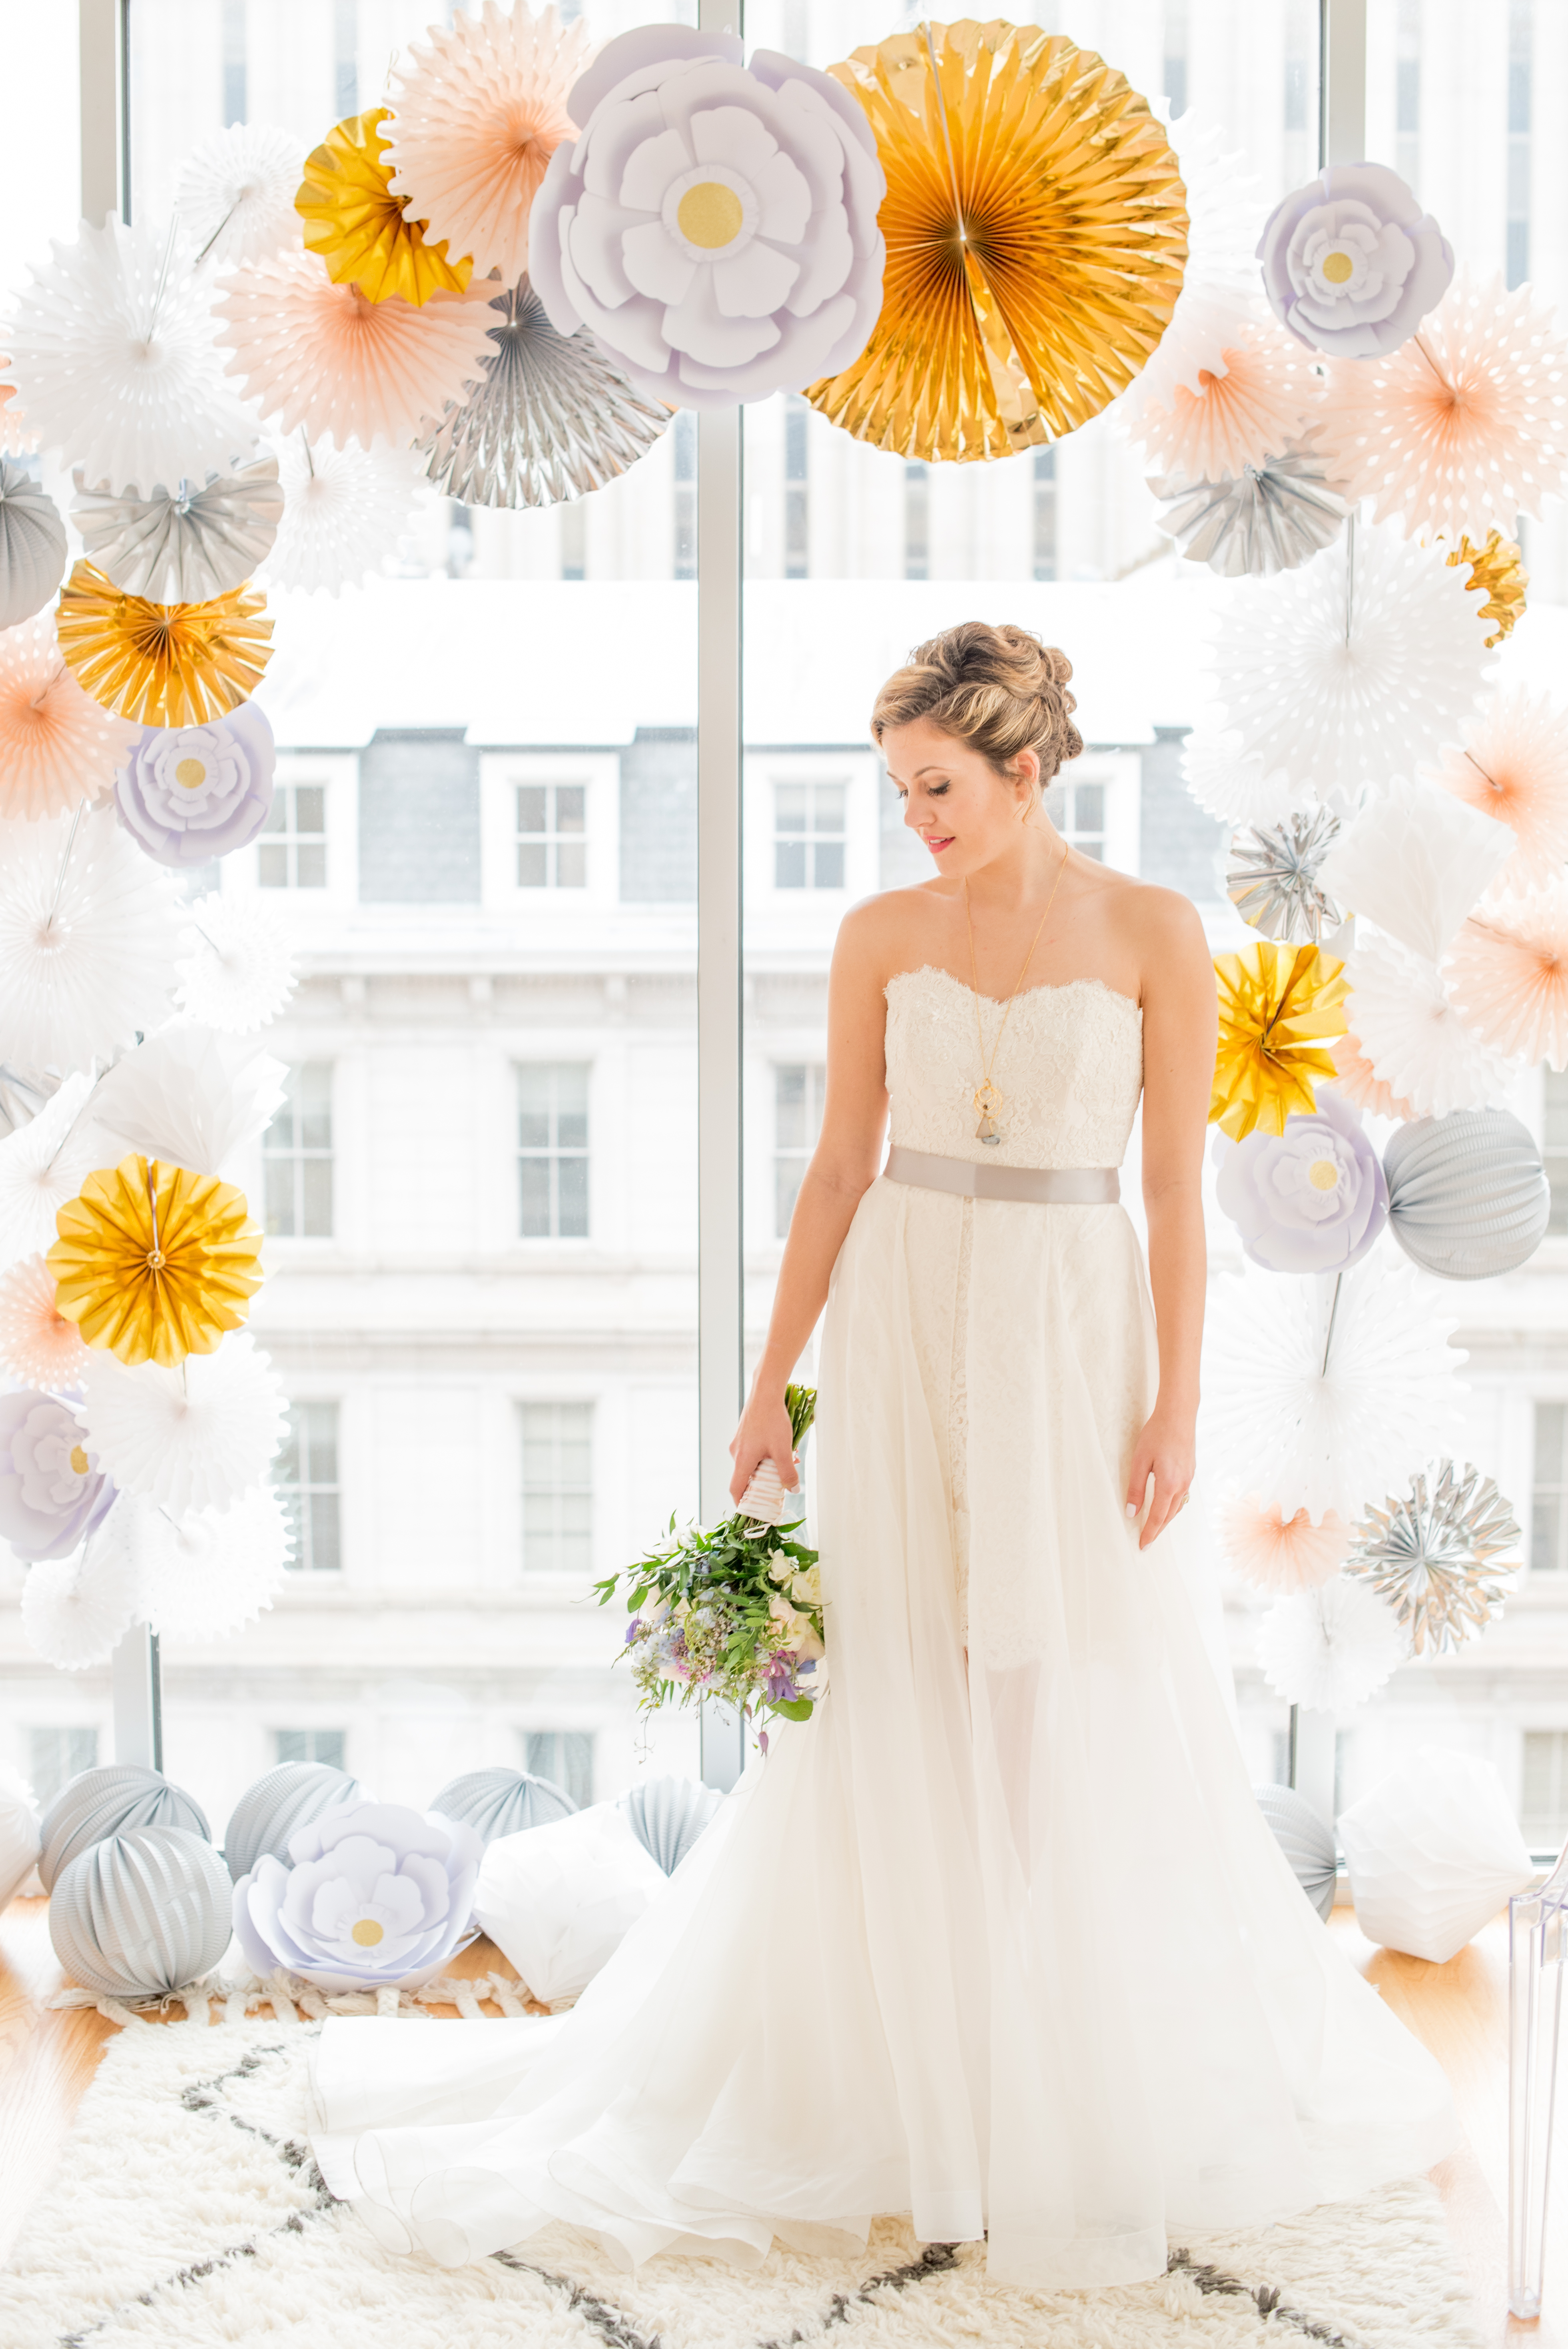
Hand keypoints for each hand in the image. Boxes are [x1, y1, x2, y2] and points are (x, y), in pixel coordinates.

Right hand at [728, 1384, 799, 1505]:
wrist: (766, 1392)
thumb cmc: (772, 1420)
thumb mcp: (783, 1450)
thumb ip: (787, 1472)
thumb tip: (792, 1489)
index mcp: (742, 1459)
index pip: (735, 1488)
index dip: (741, 1502)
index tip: (749, 1509)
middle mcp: (736, 1452)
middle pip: (745, 1475)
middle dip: (761, 1483)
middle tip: (777, 1485)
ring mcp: (739, 1441)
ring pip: (751, 1461)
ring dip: (766, 1466)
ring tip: (786, 1461)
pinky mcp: (744, 1432)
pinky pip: (752, 1450)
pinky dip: (764, 1454)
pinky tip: (780, 1447)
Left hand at [1124, 1409, 1194, 1550]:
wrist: (1179, 1415)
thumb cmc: (1157, 1434)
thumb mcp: (1140, 1461)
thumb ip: (1135, 1488)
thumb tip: (1131, 1512)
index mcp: (1169, 1484)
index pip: (1157, 1517)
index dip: (1149, 1533)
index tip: (1142, 1546)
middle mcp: (1182, 1485)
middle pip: (1169, 1516)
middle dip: (1157, 1531)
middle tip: (1146, 1543)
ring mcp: (1189, 1479)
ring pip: (1177, 1508)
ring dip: (1165, 1520)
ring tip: (1154, 1529)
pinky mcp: (1190, 1472)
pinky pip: (1182, 1497)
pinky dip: (1172, 1507)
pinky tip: (1165, 1507)